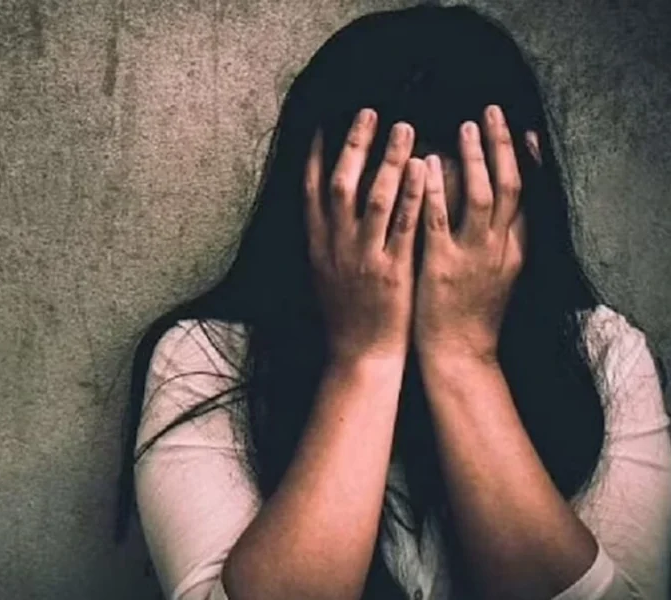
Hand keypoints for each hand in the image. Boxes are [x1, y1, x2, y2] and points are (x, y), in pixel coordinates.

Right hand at [305, 109, 426, 364]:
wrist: (359, 355)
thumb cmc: (345, 314)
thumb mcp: (322, 271)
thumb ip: (323, 236)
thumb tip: (321, 203)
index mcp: (317, 244)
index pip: (310, 189)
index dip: (315, 153)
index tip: (323, 122)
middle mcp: (336, 245)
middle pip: (341, 184)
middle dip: (354, 144)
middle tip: (370, 111)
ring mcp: (364, 257)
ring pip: (374, 198)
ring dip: (388, 159)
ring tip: (404, 127)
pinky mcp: (392, 270)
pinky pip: (404, 226)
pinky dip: (413, 195)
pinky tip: (426, 169)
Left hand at [413, 105, 526, 361]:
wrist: (458, 356)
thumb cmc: (470, 313)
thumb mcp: (496, 274)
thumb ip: (497, 238)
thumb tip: (489, 198)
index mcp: (515, 250)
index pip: (529, 196)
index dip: (528, 161)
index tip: (524, 129)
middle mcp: (500, 249)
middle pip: (511, 187)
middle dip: (502, 147)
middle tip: (491, 112)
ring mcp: (472, 258)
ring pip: (483, 198)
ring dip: (476, 159)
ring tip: (466, 126)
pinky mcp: (441, 267)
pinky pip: (439, 220)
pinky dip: (437, 190)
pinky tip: (428, 164)